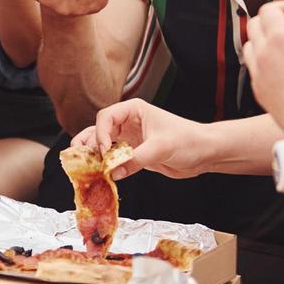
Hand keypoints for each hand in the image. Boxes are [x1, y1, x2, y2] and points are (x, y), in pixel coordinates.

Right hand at [71, 99, 209, 179]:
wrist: (205, 153)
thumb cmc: (188, 140)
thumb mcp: (161, 148)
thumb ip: (136, 159)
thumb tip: (114, 172)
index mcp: (133, 111)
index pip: (107, 117)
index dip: (101, 134)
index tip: (105, 152)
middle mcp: (128, 122)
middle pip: (100, 129)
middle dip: (88, 142)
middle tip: (77, 155)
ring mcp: (130, 138)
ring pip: (104, 144)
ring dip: (93, 153)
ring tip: (79, 162)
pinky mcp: (134, 153)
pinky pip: (114, 158)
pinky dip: (106, 165)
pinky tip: (98, 172)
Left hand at [243, 0, 283, 132]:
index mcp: (280, 39)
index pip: (269, 9)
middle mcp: (263, 53)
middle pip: (255, 23)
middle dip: (273, 19)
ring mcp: (257, 72)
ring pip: (251, 43)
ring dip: (266, 38)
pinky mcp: (258, 89)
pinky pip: (254, 64)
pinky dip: (264, 58)